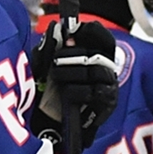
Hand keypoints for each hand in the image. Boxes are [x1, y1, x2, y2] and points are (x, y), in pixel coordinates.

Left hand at [31, 20, 119, 147]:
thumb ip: (50, 46)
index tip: (72, 32)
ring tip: (55, 77)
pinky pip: (92, 92)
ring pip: (95, 70)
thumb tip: (57, 27)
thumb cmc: (48, 91)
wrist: (47, 125)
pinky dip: (75, 91)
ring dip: (71, 72)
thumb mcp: (43, 65)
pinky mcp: (106, 105)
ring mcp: (108, 87)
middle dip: (72, 55)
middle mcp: (106, 69)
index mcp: (94, 55)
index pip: (103, 38)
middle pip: (97, 53)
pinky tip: (65, 94)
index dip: (91, 32)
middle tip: (56, 61)